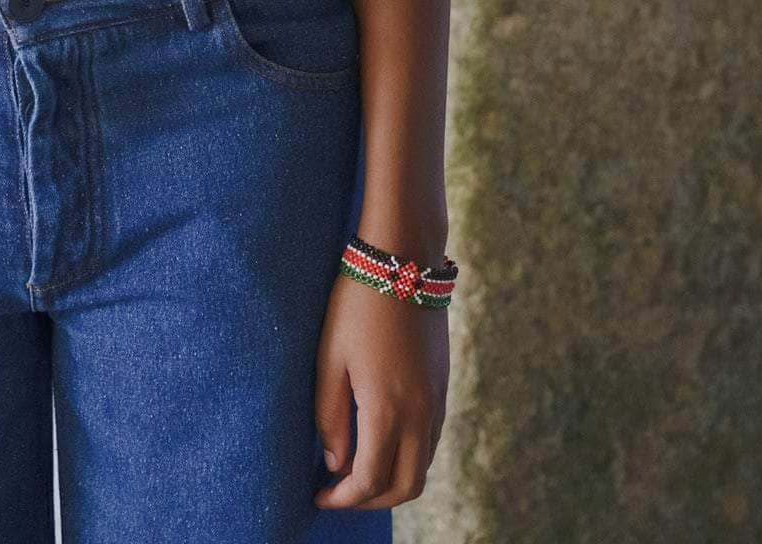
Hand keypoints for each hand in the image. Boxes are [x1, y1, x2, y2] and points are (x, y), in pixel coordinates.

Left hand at [312, 269, 448, 510]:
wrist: (403, 260)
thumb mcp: (329, 357)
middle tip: (337, 492)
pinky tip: (380, 442)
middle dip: (369, 500)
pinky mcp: (443, 387)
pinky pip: (430, 443)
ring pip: (422, 468)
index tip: (318, 496)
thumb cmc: (356, 305)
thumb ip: (330, 416)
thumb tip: (335, 463)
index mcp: (387, 409)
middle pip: (403, 487)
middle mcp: (420, 414)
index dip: (342, 498)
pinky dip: (408, 457)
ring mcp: (437, 401)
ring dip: (391, 481)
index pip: (369, 480)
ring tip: (354, 471)